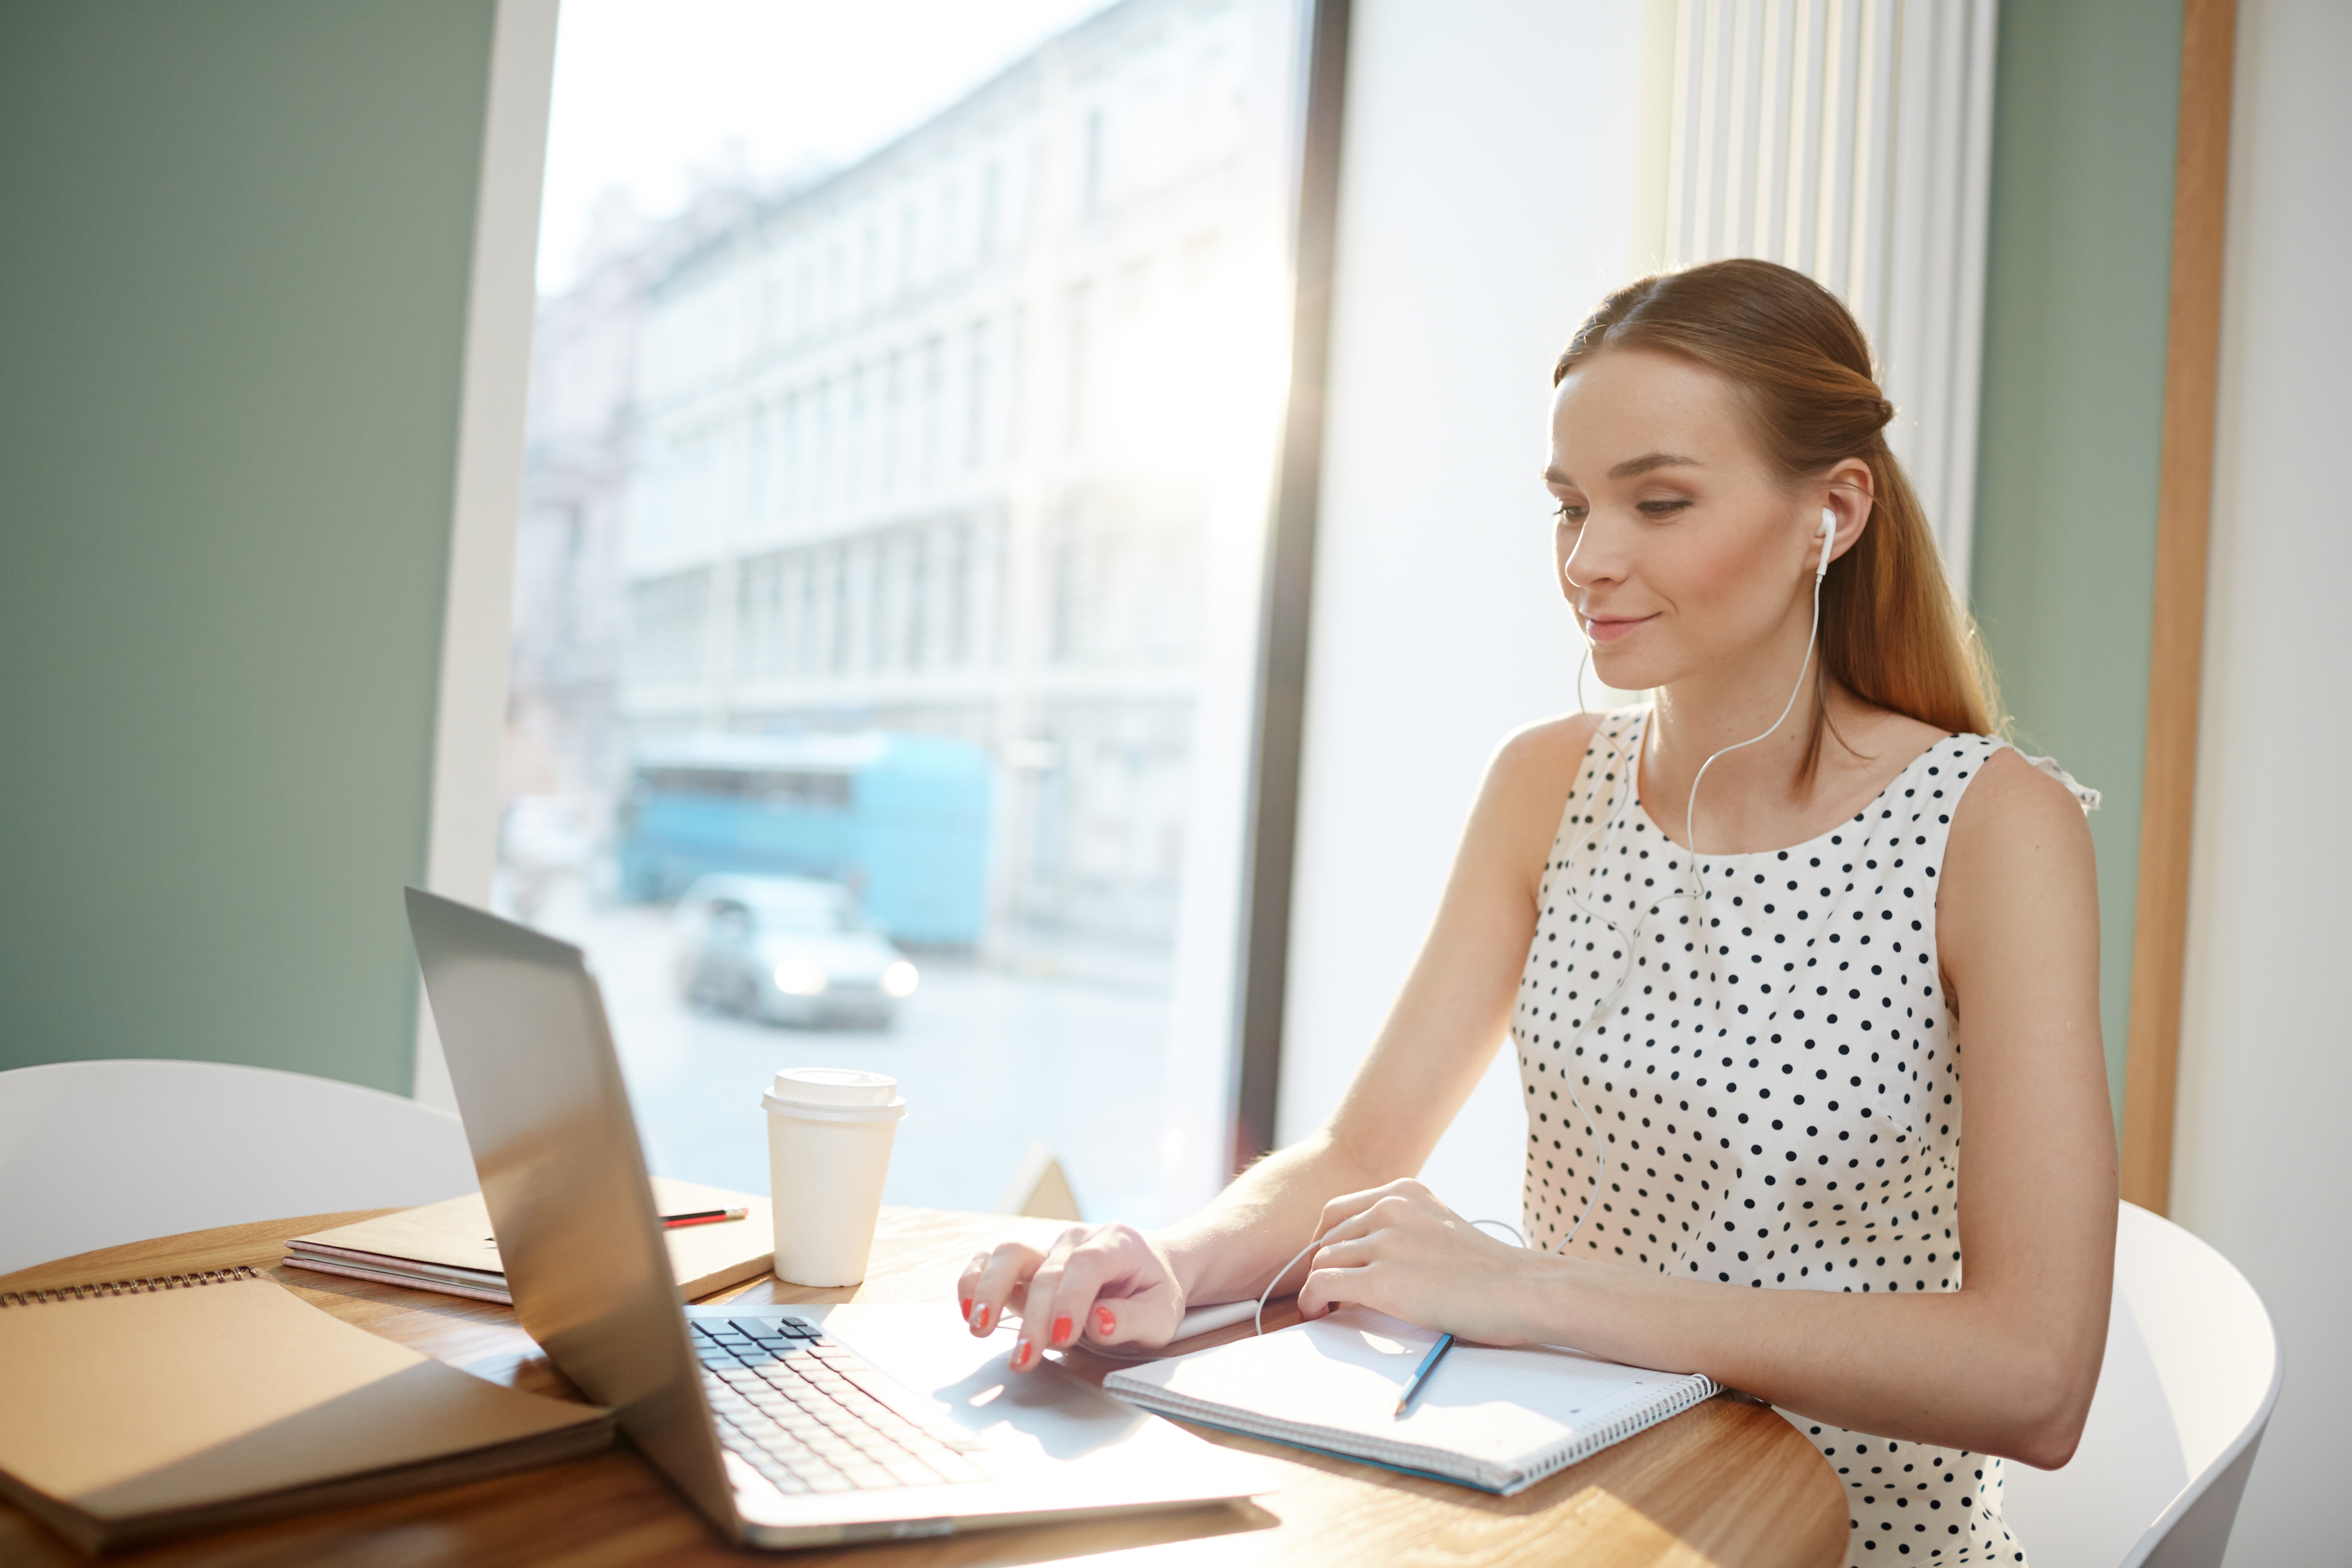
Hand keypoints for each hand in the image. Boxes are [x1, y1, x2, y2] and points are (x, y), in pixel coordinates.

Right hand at [955, 1223, 1186, 1371]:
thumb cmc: (1153, 1295)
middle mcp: (1076, 1241)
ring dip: (991, 1291)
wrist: (1149, 1271)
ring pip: (1009, 1254)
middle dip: (1033, 1318)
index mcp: (1117, 1244)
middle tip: (1024, 1360)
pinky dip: (974, 1281)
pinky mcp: (1027, 1266)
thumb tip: (1097, 1322)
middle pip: (1046, 1270)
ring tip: (980, 1328)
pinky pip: (991, 1261)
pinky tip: (968, 1310)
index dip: (1071, 1299)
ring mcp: (1048, 1249)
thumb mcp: (1161, 1315)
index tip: (1063, 1336)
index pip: (1087, 1265)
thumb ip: (1133, 1319)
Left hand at [1294, 1179, 1542, 1342]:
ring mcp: (1384, 1243)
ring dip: (1315, 1286)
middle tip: (1326, 1292)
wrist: (1519, 1289)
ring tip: (1324, 1308)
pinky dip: (1311, 1301)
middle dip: (1321, 1266)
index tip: (1328, 1262)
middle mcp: (1389, 1209)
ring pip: (1321, 1261)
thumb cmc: (1488, 1270)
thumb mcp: (1440, 1226)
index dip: (1325, 1240)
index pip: (1338, 1211)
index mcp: (1403, 1192)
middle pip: (1327, 1238)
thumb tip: (1367, 1255)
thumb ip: (1403, 1229)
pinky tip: (1318, 1312)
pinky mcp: (1381, 1280)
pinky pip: (1322, 1285)